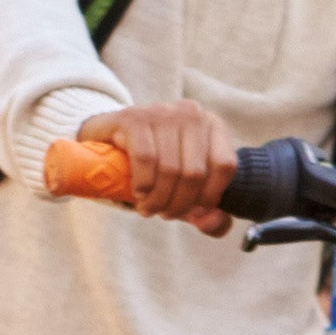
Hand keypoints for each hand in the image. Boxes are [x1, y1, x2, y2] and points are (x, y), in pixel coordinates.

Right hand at [73, 101, 236, 235]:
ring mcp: (162, 112)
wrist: (109, 139)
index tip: (193, 212)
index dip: (210, 196)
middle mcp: (191, 113)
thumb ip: (207, 212)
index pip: (225, 165)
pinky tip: (138, 193)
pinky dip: (142, 185)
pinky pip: (145, 159)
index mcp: (212, 126)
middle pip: (195, 172)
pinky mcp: (134, 118)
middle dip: (179, 204)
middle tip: (165, 214)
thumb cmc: (156, 166)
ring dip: (158, 200)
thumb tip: (214, 222)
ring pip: (169, 169)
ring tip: (149, 208)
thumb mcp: (184, 188)